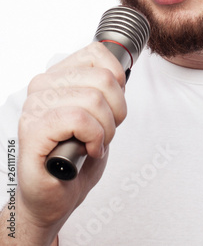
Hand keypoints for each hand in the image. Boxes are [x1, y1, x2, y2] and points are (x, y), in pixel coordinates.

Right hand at [16, 41, 126, 237]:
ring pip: (94, 99)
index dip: (117, 80)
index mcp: (57, 76)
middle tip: (104, 131)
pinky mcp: (34, 131)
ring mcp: (35, 107)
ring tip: (94, 143)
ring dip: (106, 129)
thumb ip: (104, 88)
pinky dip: (94, 138)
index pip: (97, 53)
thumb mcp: (99, 112)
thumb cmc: (76, 155)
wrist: (56, 196)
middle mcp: (42, 86)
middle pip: (103, 78)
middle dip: (116, 110)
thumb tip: (121, 70)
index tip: (112, 105)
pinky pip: (80, 119)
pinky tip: (87, 150)